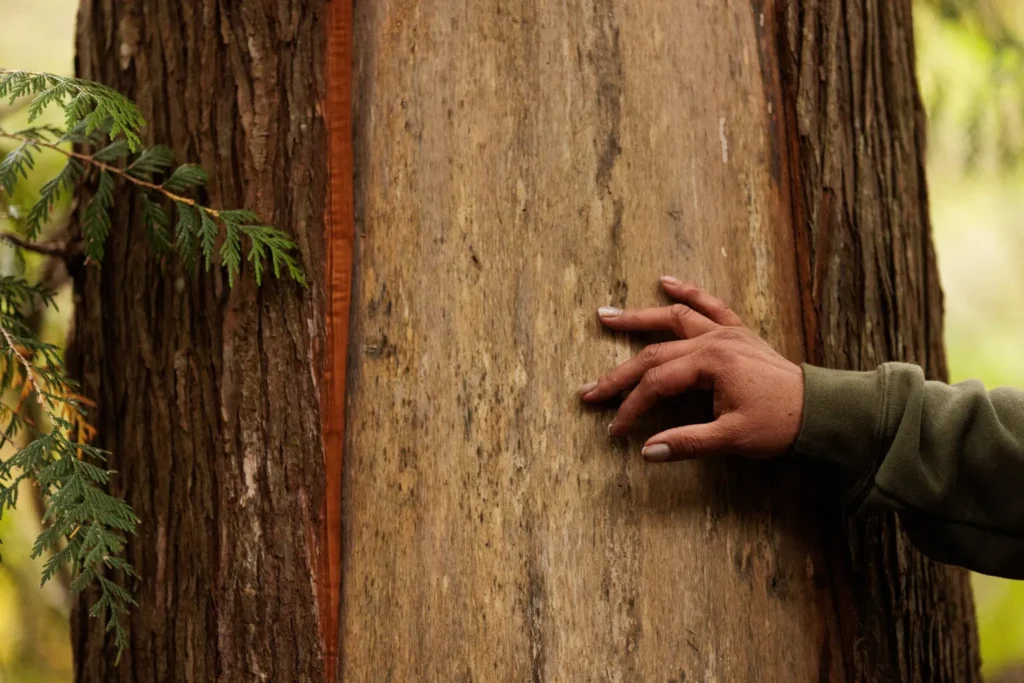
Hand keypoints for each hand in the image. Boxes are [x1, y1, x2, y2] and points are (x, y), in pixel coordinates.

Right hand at [578, 276, 803, 461]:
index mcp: (712, 364)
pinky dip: (688, 292)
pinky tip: (666, 282)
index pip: (657, 384)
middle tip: (589, 389)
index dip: (632, 407)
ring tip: (607, 317)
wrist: (820, 411)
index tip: (615, 429)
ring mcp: (726, 332)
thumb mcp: (732, 439)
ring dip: (639, 318)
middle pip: (654, 354)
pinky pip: (710, 305)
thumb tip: (647, 451)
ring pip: (674, 319)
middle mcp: (715, 341)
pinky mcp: (737, 332)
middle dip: (619, 374)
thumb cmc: (779, 424)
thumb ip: (687, 442)